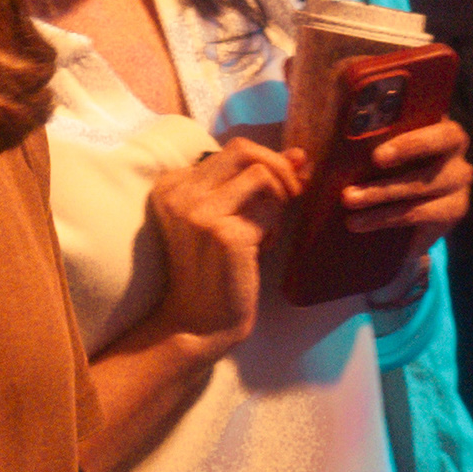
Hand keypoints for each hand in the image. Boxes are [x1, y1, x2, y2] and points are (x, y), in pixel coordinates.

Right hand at [146, 136, 300, 352]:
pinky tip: (262, 250)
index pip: (232, 150)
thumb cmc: (214, 267)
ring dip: (277, 202)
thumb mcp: (228, 216)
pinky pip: (269, 211)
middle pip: (244, 151)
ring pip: (261, 176)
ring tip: (266, 232)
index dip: (268, 162)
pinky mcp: (224, 233)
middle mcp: (179, 192)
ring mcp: (199, 211)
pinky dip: (275, 228)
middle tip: (291, 196)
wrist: (198, 321)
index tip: (286, 184)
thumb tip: (299, 154)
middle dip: (278, 169)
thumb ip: (255, 181)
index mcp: (173, 184)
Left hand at [338, 112, 471, 303]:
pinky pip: (422, 214)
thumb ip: (339, 128)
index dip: (412, 139)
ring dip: (383, 195)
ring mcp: (458, 183)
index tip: (376, 156)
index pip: (438, 122)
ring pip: (425, 184)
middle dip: (400, 160)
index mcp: (436, 124)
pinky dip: (387, 218)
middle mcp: (455, 152)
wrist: (392, 219)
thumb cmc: (372, 167)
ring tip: (349, 201)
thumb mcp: (359, 146)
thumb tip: (295, 121)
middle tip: (363, 175)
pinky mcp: (453, 212)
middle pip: (440, 150)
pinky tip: (360, 223)